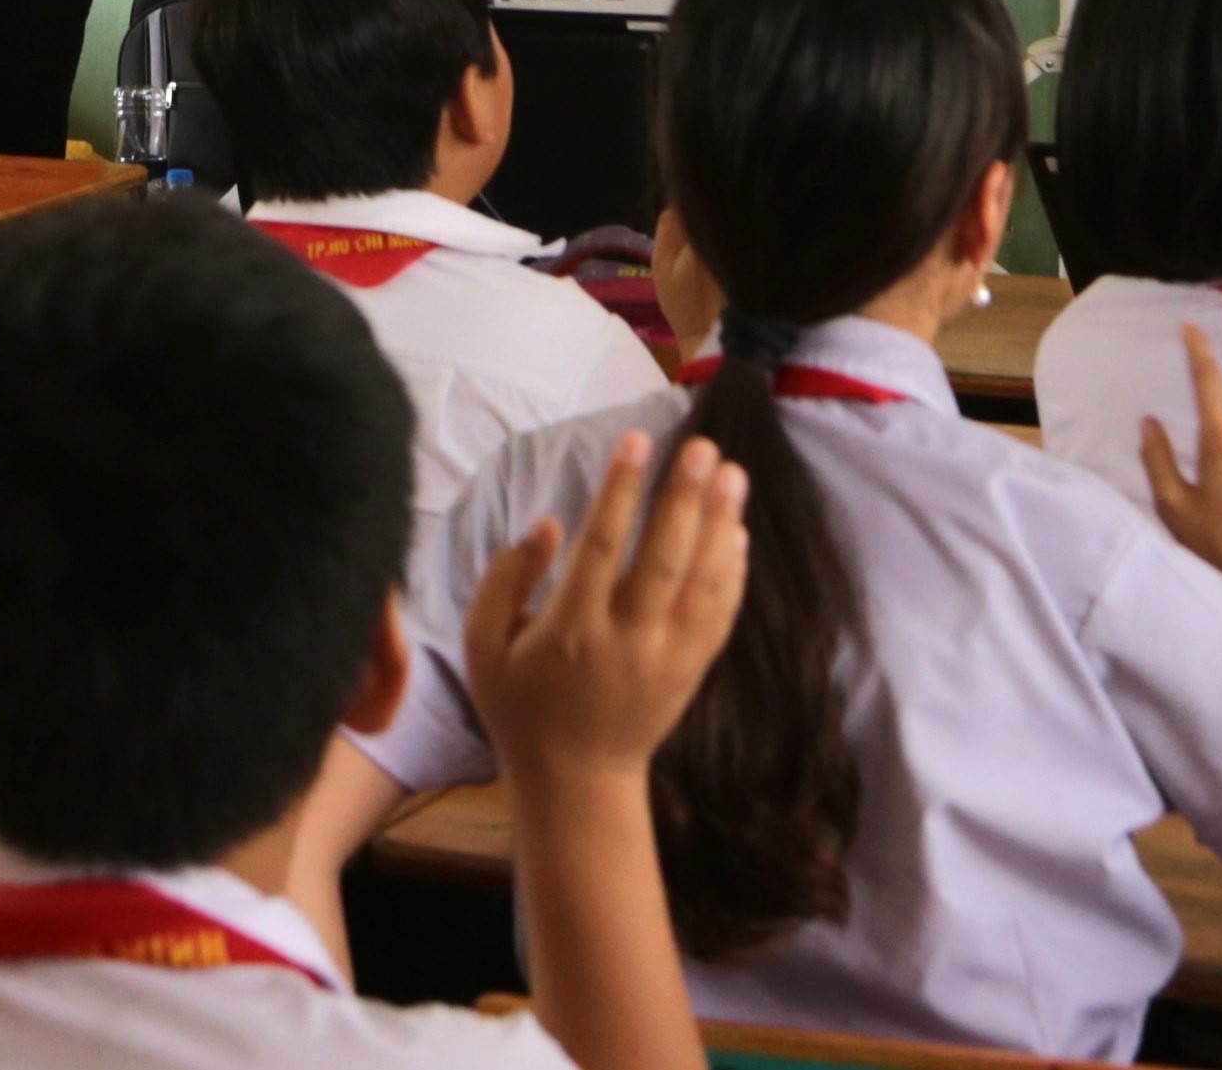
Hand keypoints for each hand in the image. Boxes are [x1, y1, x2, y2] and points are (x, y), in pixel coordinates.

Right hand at [468, 428, 750, 785]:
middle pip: (663, 559)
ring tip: (732, 474)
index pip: (601, 546)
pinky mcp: (690, 674)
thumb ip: (506, 580)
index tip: (635, 439)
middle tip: (702, 446)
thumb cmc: (519, 706)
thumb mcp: (484, 645)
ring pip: (702, 585)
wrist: (575, 782)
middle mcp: (624, 642)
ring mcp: (665, 660)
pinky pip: (718, 617)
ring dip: (720, 526)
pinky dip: (732, 573)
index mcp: (569, 631)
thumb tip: (548, 524)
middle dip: (684, 498)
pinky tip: (737, 532)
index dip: (619, 490)